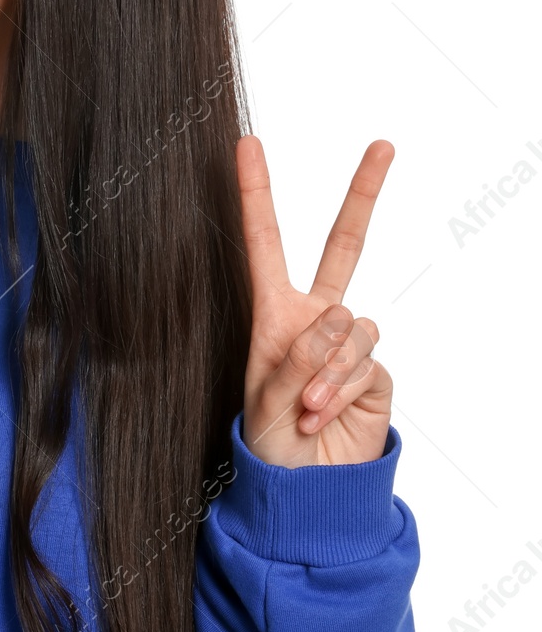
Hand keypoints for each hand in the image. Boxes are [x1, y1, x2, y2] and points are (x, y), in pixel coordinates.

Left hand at [235, 135, 395, 467]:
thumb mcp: (262, 391)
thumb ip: (297, 352)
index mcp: (272, 312)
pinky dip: (339, 390)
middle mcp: (314, 318)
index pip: (264, 242)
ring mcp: (348, 344)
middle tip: (384, 144)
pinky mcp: (376, 372)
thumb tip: (338, 318)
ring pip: (349, 327)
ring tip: (301, 406)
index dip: (256, 194)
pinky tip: (320, 413)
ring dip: (322, 371)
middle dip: (364, 193)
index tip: (248, 144)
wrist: (300, 488)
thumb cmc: (267, 440)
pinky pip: (364, 364)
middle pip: (345, 246)